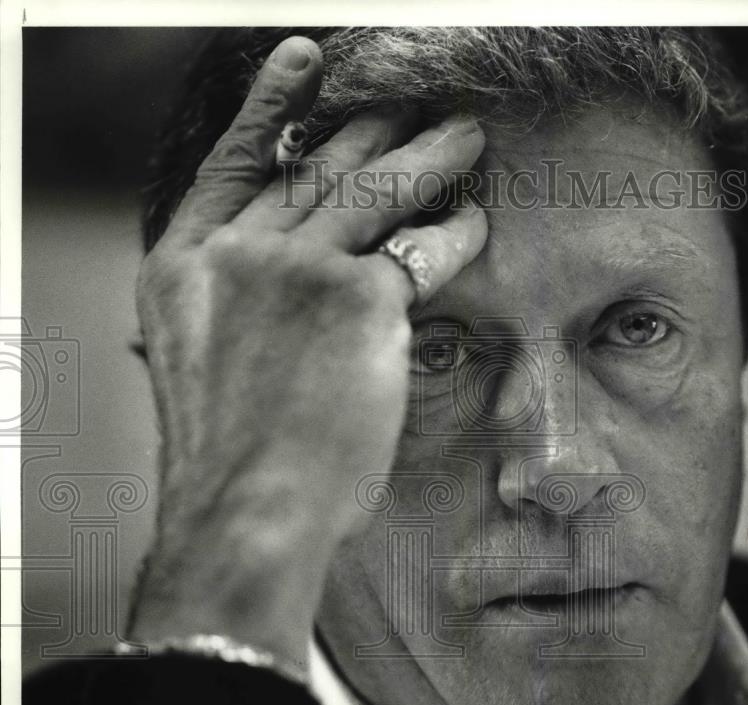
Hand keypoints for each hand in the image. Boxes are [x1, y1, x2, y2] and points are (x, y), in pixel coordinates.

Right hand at [127, 36, 486, 673]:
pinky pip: (421, 249)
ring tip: (466, 136)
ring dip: (428, 156)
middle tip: (415, 101)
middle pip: (314, 168)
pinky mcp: (358, 298)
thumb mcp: (207, 364)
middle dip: (371, 129)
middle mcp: (234, 253)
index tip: (304, 61)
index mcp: (185, 267)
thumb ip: (243, 302)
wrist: (249, 515)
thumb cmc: (236, 460)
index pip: (233, 164)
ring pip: (374, 191)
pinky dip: (454, 235)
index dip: (271, 107)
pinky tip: (476, 223)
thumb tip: (300, 265)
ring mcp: (295, 268)